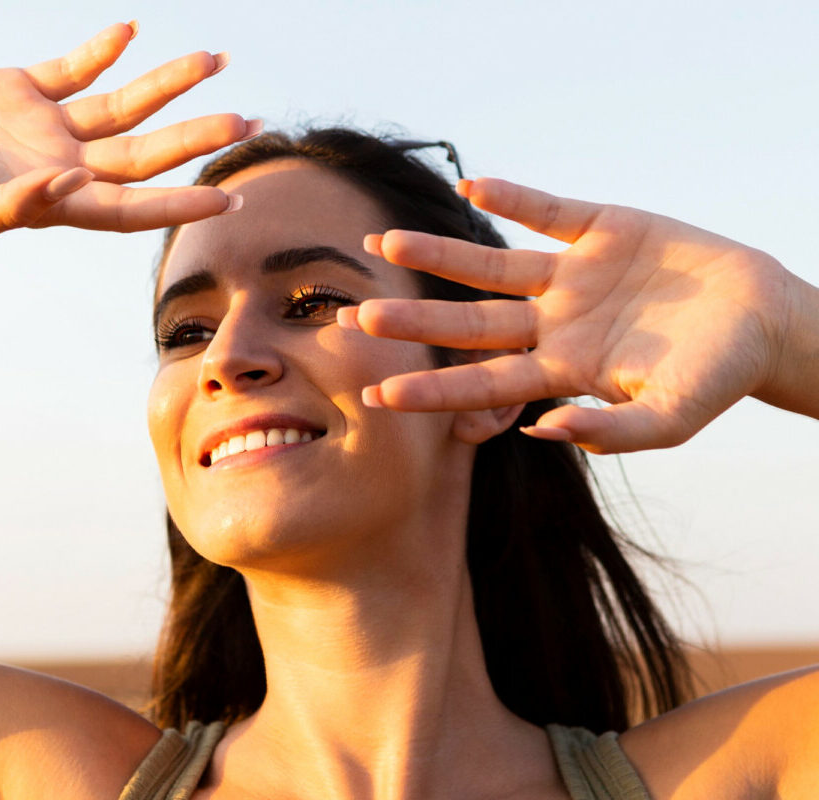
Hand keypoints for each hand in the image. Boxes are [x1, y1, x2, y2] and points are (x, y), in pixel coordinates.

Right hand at [0, 23, 254, 241]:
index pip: (134, 207)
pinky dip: (102, 50)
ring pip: (124, 104)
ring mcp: (49, 127)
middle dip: (196, 137)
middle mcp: (66, 166)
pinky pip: (75, 68)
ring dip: (168, 84)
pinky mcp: (24, 89)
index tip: (229, 199)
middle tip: (248, 123)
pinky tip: (130, 31)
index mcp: (58, 204)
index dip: (180, 204)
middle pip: (146, 152)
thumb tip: (70, 186)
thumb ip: (13, 205)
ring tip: (214, 60)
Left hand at [338, 178, 796, 453]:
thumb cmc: (718, 377)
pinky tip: (470, 184)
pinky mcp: (600, 228)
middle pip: (469, 324)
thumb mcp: (671, 419)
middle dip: (416, 323)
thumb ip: (610, 433)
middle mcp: (553, 323)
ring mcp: (571, 275)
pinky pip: (547, 210)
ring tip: (385, 244)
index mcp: (562, 370)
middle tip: (358, 320)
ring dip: (440, 255)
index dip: (433, 391)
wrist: (761, 318)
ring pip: (491, 265)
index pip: (484, 382)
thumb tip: (543, 433)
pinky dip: (514, 195)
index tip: (379, 396)